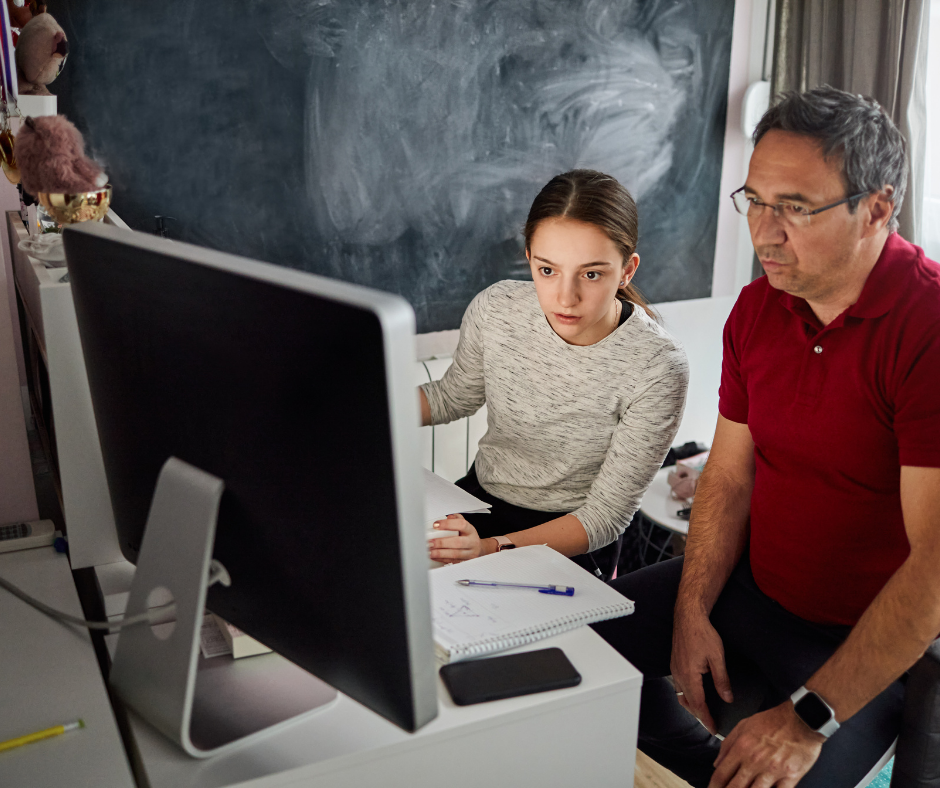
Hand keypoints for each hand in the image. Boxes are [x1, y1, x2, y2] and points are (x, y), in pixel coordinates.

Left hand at [428, 514, 482, 563]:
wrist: (477, 549)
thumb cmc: (467, 536)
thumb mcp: (465, 525)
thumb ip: (456, 519)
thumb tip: (448, 517)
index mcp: (470, 531)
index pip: (461, 525)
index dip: (448, 524)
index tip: (435, 524)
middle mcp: (472, 542)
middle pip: (458, 542)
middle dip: (442, 542)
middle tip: (430, 542)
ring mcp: (469, 553)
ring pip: (455, 554)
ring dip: (440, 553)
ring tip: (429, 551)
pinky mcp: (464, 562)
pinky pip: (452, 561)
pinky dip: (441, 559)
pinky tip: (433, 556)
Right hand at [671, 608, 733, 733]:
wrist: (688, 616)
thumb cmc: (702, 633)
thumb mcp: (717, 658)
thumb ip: (722, 680)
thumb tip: (727, 698)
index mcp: (689, 676)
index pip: (698, 705)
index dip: (706, 719)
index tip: (713, 728)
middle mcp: (679, 675)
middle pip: (687, 703)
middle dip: (699, 715)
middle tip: (710, 722)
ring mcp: (675, 669)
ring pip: (681, 695)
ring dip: (691, 705)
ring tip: (703, 710)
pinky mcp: (675, 663)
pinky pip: (679, 685)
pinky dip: (687, 694)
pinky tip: (695, 692)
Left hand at [708, 701, 824, 787]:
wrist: (801, 719)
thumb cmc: (772, 721)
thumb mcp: (744, 725)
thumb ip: (727, 744)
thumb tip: (717, 763)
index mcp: (742, 748)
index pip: (722, 774)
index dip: (714, 786)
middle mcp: (755, 762)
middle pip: (736, 787)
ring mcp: (773, 771)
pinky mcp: (790, 777)